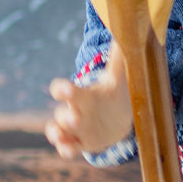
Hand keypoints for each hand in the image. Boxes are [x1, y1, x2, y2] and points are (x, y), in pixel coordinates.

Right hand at [44, 42, 132, 158]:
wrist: (119, 117)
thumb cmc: (114, 93)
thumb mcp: (118, 78)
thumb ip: (119, 58)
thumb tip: (125, 30)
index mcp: (82, 95)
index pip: (64, 90)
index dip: (61, 89)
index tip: (64, 89)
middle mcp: (74, 111)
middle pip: (61, 113)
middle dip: (64, 116)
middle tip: (74, 118)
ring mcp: (75, 129)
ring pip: (58, 131)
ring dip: (57, 134)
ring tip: (60, 138)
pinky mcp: (81, 143)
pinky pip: (69, 148)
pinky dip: (65, 149)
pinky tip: (68, 151)